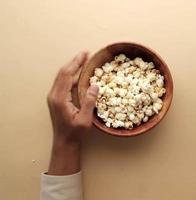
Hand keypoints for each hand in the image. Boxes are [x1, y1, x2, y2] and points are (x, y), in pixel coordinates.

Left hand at [47, 51, 97, 174]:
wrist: (64, 142)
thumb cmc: (75, 133)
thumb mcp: (85, 119)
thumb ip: (89, 102)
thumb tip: (95, 85)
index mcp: (59, 99)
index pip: (66, 75)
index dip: (76, 63)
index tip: (85, 54)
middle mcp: (54, 95)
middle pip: (62, 73)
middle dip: (74, 62)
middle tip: (86, 54)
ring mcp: (54, 97)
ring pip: (62, 77)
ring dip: (72, 68)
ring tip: (83, 60)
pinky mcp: (56, 100)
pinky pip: (63, 83)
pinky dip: (71, 75)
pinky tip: (79, 74)